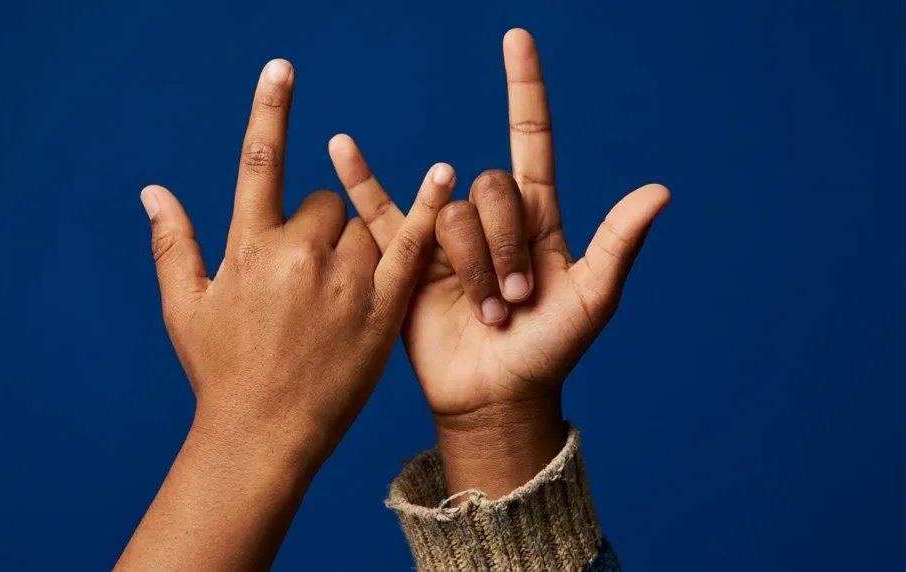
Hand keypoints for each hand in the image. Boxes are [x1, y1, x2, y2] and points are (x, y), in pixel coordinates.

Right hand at [118, 59, 453, 570]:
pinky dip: (430, 210)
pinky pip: (412, 246)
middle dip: (320, 225)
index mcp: (248, 248)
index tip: (283, 68)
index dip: (270, 110)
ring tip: (337, 295)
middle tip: (309, 278)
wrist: (262, 435)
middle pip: (326, 204)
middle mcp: (299, 256)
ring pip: (364, 226)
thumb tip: (151, 189)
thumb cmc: (218, 372)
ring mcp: (344, 282)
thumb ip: (172, 242)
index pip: (260, 163)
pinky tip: (449, 175)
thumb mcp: (185, 307)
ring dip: (355, 244)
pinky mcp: (381, 309)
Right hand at [328, 30, 669, 497]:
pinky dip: (361, 179)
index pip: (530, 138)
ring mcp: (448, 237)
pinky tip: (340, 146)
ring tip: (485, 315)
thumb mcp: (593, 300)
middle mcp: (491, 219)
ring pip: (449, 214)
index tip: (516, 38)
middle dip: (505, 246)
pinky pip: (382, 212)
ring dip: (473, 267)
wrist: (498, 398)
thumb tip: (661, 190)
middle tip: (514, 302)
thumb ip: (619, 244)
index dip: (523, 88)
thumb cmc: (551, 352)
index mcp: (538, 218)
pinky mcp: (409, 259)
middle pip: (489, 189)